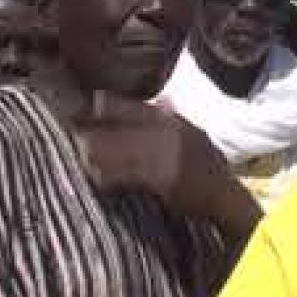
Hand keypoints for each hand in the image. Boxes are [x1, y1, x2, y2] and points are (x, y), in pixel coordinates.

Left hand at [72, 91, 260, 237]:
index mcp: (174, 122)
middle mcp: (168, 134)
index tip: (87, 106)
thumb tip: (163, 99)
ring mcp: (165, 155)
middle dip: (94, 131)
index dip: (106, 106)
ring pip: (119, 151)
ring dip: (96, 153)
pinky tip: (97, 178)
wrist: (225, 197)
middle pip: (121, 128)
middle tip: (71, 133)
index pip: (135, 107)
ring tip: (79, 155)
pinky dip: (109, 177)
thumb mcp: (197, 135)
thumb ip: (175, 118)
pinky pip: (127, 175)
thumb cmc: (210, 167)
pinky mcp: (161, 178)